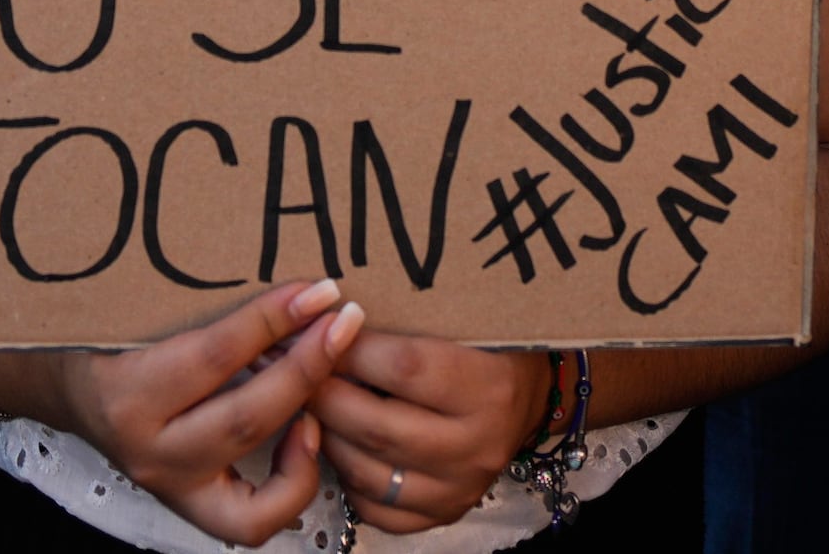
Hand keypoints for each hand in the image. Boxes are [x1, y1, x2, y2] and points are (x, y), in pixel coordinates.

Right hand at [54, 278, 359, 545]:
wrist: (74, 386)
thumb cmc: (113, 336)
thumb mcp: (143, 310)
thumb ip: (211, 306)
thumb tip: (297, 288)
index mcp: (129, 393)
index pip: (216, 356)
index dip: (274, 320)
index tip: (319, 291)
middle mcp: (150, 452)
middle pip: (246, 419)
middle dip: (307, 367)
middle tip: (344, 323)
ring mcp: (174, 489)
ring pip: (259, 487)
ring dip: (308, 429)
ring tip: (331, 378)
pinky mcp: (194, 511)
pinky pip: (255, 522)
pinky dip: (294, 482)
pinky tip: (308, 430)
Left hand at [311, 336, 552, 533]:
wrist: (530, 395)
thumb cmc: (489, 345)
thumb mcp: (464, 318)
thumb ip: (408, 317)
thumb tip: (333, 315)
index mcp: (490, 387)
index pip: (405, 368)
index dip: (352, 349)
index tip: (319, 329)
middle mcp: (478, 446)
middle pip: (378, 427)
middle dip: (325, 395)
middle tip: (298, 369)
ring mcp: (461, 487)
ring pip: (368, 473)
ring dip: (326, 437)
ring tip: (310, 404)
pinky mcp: (445, 513)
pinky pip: (378, 510)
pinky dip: (347, 479)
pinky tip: (338, 444)